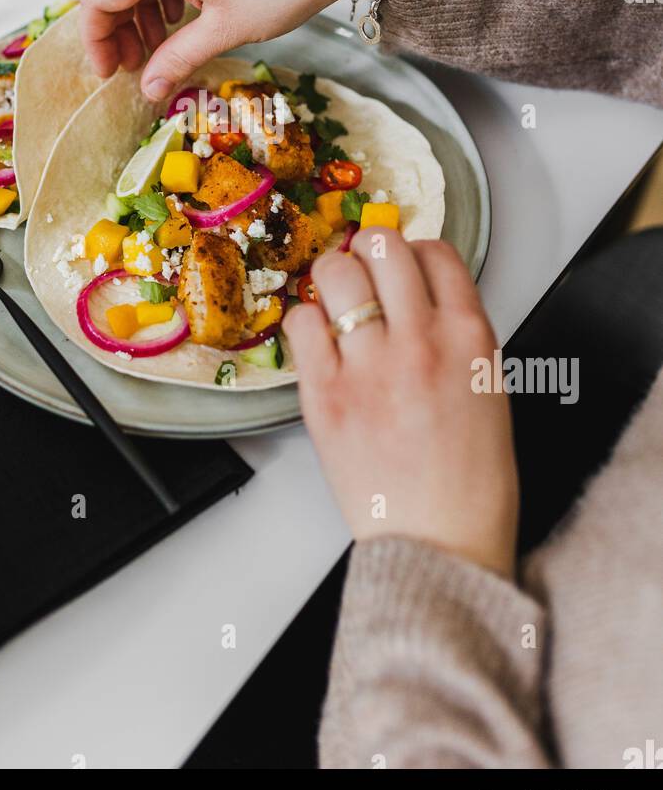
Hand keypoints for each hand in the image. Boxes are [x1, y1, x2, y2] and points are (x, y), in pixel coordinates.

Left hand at [284, 228, 517, 577]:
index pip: (437, 251)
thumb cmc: (470, 481)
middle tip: (365, 273)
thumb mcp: (488, 388)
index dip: (415, 252)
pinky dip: (306, 321)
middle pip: (384, 245)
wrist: (441, 544)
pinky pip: (301, 322)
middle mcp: (421, 340)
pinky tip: (319, 340)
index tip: (404, 267)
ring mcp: (370, 365)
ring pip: (338, 271)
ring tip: (337, 300)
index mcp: (471, 337)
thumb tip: (419, 296)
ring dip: (335, 276)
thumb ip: (457, 335)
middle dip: (371, 251)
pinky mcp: (326, 394)